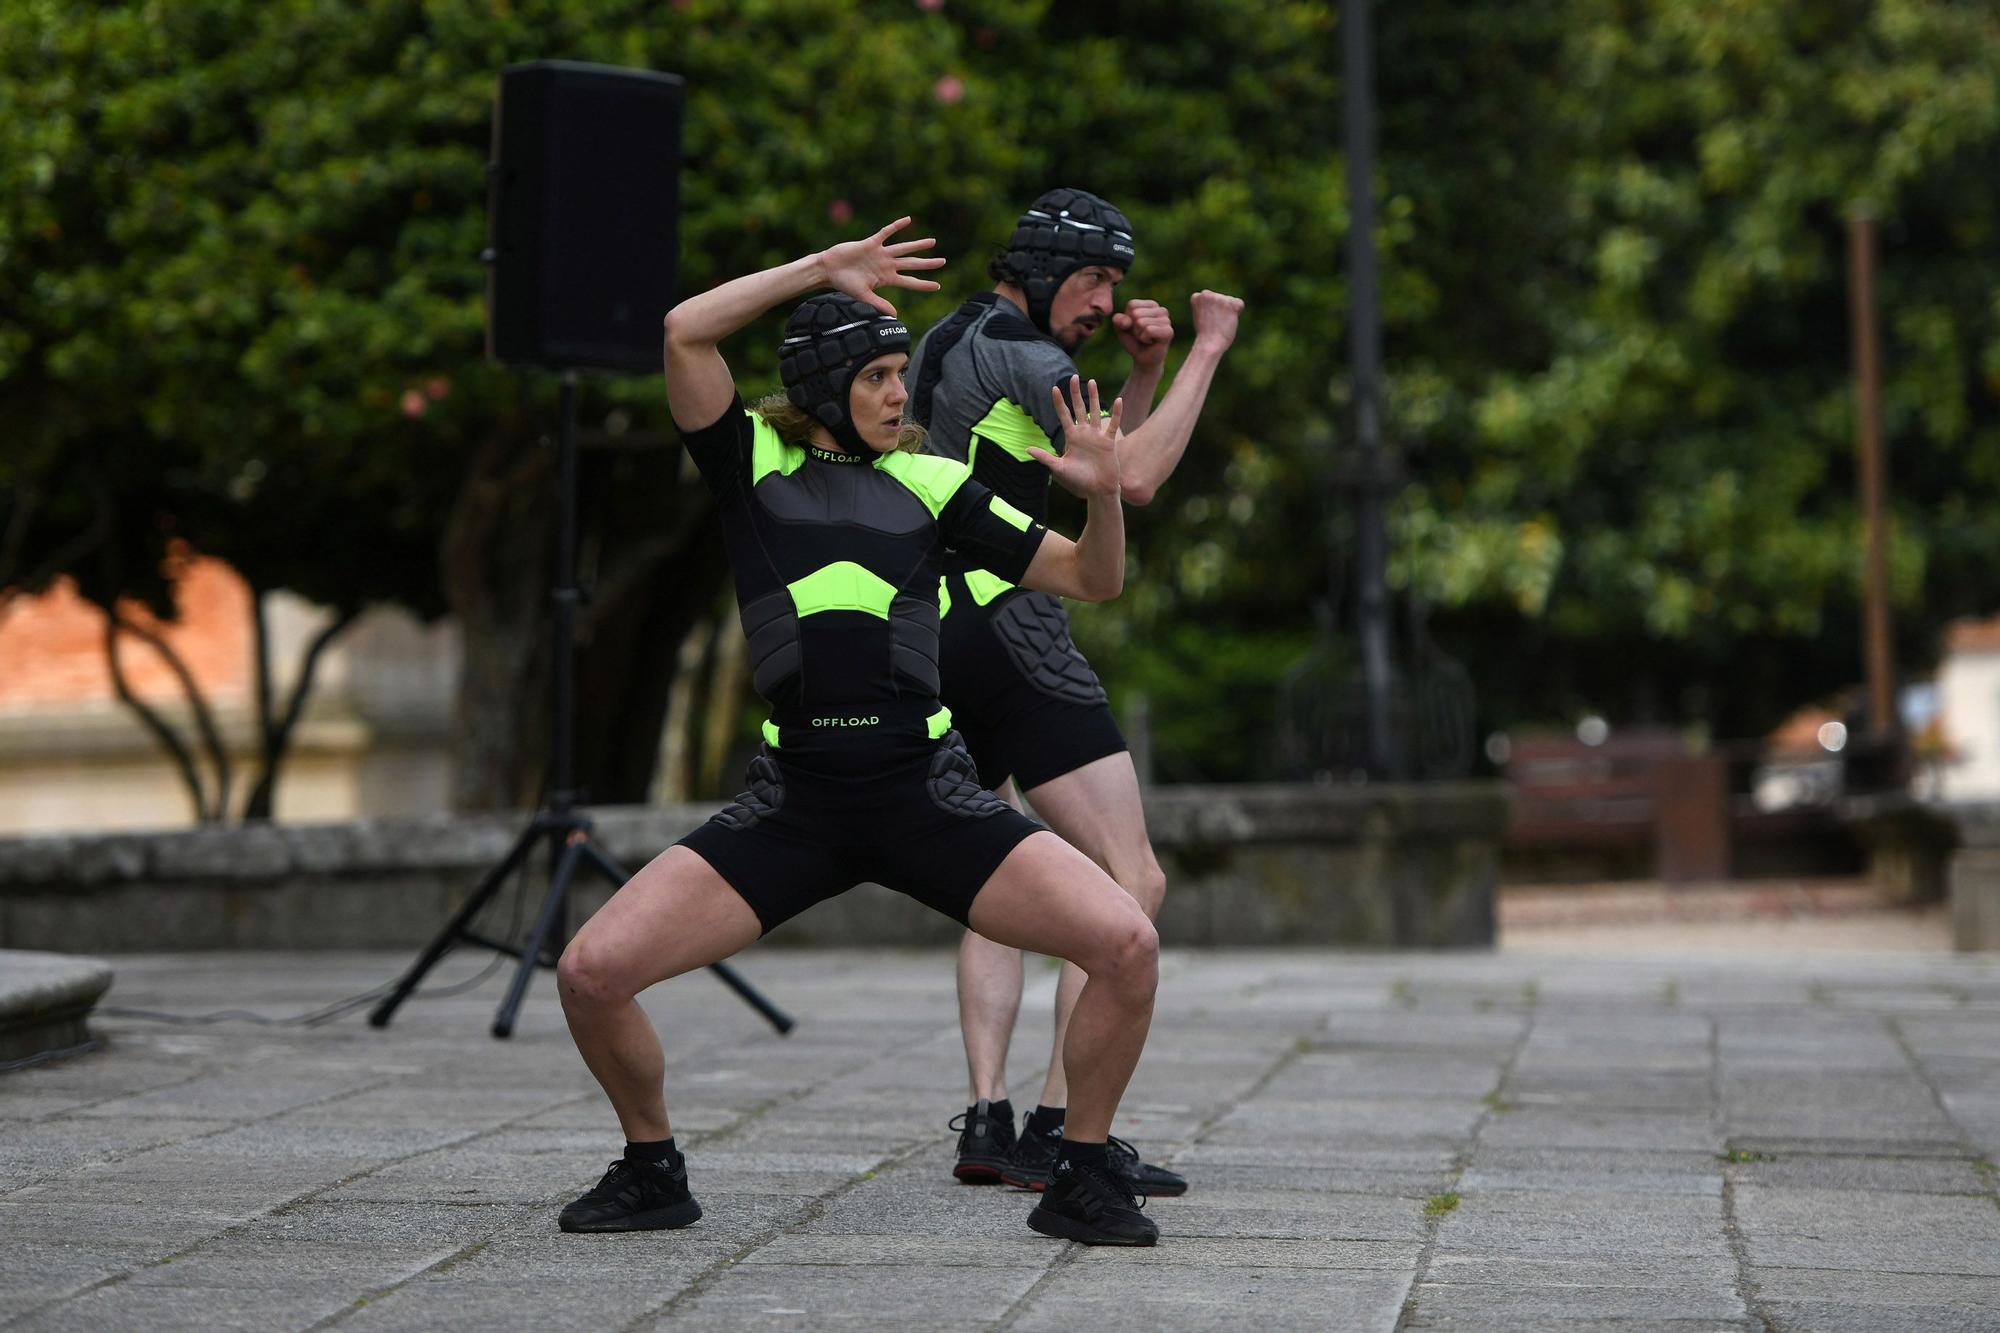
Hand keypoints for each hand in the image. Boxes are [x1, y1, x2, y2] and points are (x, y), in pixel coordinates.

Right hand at [819, 217, 946, 316]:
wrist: (829, 269)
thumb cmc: (844, 284)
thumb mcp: (863, 296)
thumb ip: (879, 304)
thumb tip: (895, 314)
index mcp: (886, 279)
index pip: (909, 281)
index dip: (923, 284)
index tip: (938, 286)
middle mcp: (886, 265)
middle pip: (911, 263)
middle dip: (927, 263)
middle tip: (943, 261)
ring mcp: (880, 253)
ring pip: (903, 248)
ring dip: (918, 245)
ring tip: (932, 242)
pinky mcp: (871, 243)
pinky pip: (886, 233)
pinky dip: (896, 226)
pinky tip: (908, 220)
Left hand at [1031, 376, 1123, 499]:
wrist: (1098, 490)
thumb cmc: (1079, 480)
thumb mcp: (1059, 468)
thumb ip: (1045, 457)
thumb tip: (1027, 449)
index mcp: (1071, 437)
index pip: (1064, 415)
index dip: (1059, 402)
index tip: (1054, 389)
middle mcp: (1084, 433)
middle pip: (1079, 408)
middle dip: (1076, 393)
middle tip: (1074, 377)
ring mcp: (1097, 436)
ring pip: (1095, 412)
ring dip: (1094, 397)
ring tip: (1092, 382)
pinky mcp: (1109, 442)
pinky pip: (1113, 424)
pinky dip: (1116, 413)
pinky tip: (1118, 400)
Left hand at [1112, 297, 1172, 371]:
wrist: (1143, 359)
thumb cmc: (1133, 341)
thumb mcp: (1121, 329)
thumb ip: (1118, 320)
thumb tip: (1127, 322)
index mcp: (1151, 305)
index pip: (1132, 305)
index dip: (1128, 319)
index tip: (1135, 328)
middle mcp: (1161, 310)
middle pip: (1136, 313)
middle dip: (1134, 328)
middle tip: (1141, 335)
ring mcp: (1167, 320)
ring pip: (1141, 322)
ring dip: (1139, 334)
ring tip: (1146, 339)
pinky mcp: (1169, 332)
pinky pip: (1149, 330)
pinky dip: (1145, 338)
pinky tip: (1151, 342)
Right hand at [1190, 290, 1243, 352]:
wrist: (1208, 344)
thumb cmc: (1206, 335)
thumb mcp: (1202, 316)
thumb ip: (1208, 306)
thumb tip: (1220, 304)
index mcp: (1197, 296)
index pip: (1211, 299)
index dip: (1212, 311)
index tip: (1207, 320)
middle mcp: (1206, 294)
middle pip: (1222, 299)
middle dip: (1221, 310)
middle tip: (1214, 323)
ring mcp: (1218, 298)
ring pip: (1230, 302)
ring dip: (1228, 313)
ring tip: (1219, 323)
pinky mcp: (1229, 303)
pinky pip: (1240, 304)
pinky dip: (1237, 313)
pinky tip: (1228, 320)